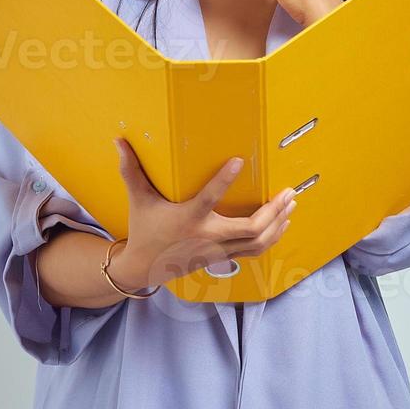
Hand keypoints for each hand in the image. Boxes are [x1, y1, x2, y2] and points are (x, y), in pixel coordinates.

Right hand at [109, 137, 295, 289]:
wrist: (146, 267)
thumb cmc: (144, 228)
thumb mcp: (139, 199)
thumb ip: (131, 170)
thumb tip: (119, 141)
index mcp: (188, 219)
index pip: (209, 198)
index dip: (224, 180)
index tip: (239, 161)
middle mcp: (207, 236)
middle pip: (249, 229)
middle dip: (273, 211)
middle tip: (288, 192)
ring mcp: (218, 250)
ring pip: (257, 242)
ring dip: (278, 224)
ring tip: (291, 204)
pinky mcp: (223, 256)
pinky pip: (255, 250)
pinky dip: (272, 237)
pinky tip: (282, 223)